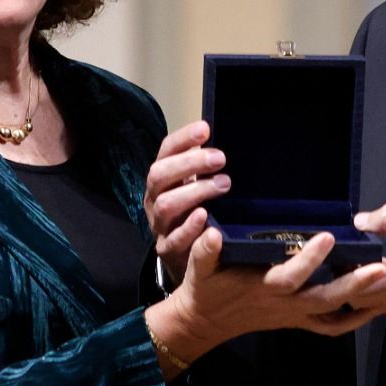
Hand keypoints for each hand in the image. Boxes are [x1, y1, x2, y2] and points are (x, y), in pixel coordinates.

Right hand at [143, 120, 230, 284]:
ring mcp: (158, 224)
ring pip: (166, 204)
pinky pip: (174, 239)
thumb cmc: (195, 211)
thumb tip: (231, 136)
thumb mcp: (196, 186)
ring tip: (223, 184)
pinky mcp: (167, 249)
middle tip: (220, 158)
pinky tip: (206, 217)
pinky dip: (190, 227)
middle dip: (189, 164)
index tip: (206, 128)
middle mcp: (154, 198)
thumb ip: (205, 167)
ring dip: (195, 192)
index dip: (183, 138)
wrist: (185, 257)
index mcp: (162, 178)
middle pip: (159, 175)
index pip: (165, 151)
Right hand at [147, 228, 385, 374]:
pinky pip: (331, 325)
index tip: (328, 237)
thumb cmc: (205, 288)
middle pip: (326, 298)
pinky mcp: (298, 320)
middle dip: (355, 285)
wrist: (204, 322)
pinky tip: (375, 306)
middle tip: (383, 267)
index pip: (291, 275)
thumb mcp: (199, 268)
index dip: (309, 259)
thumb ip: (205, 251)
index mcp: (263, 287)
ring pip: (334, 312)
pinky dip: (354, 319)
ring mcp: (294, 315)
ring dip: (362, 300)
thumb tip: (212, 232)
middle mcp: (285, 304)